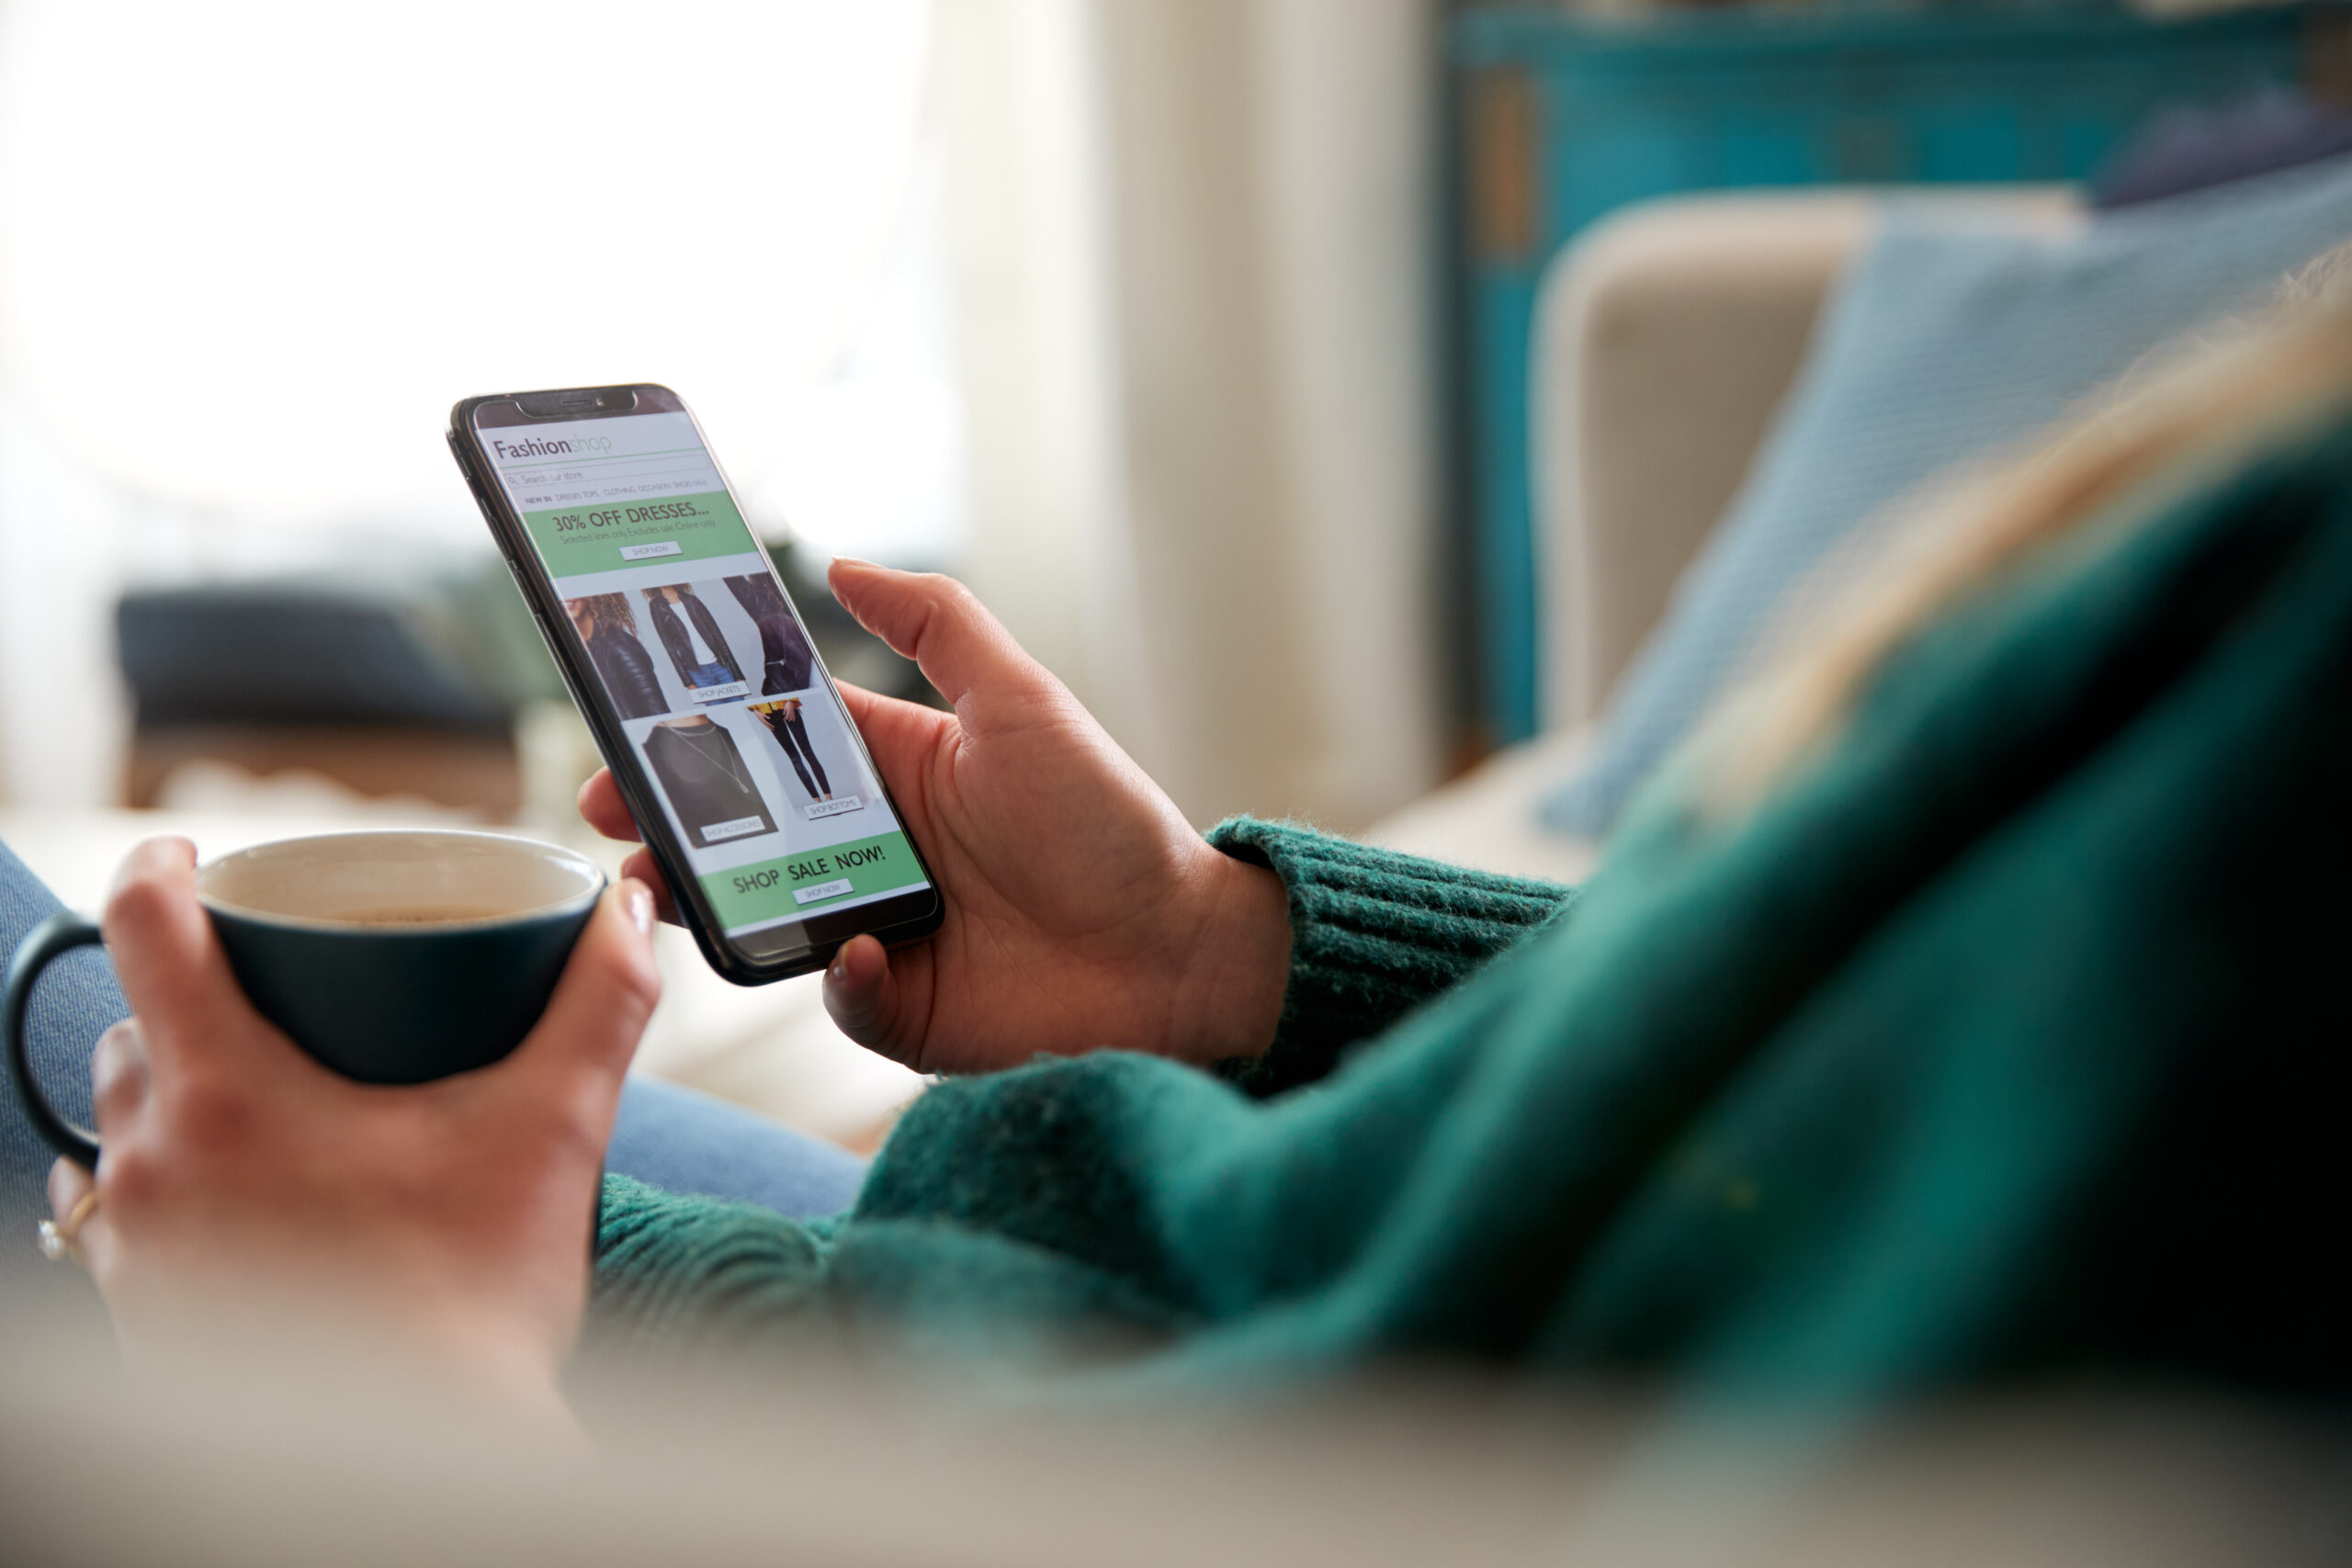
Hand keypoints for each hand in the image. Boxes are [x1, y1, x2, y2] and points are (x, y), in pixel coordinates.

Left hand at [46, 838, 659, 1422]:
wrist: (427, 1462)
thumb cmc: (472, 1308)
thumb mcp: (549, 1133)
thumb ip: (597, 1008)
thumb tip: (629, 914)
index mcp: (227, 1098)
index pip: (146, 931)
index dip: (163, 866)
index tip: (191, 852)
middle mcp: (154, 1169)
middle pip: (133, 1032)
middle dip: (191, 1001)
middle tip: (270, 996)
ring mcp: (138, 1255)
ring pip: (121, 1134)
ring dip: (175, 1102)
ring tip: (259, 1103)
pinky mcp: (143, 1323)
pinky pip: (120, 1227)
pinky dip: (167, 1195)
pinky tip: (236, 1209)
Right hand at [580, 560, 1289, 1075]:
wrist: (1178, 952)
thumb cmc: (1108, 822)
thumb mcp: (1023, 701)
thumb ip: (940, 625)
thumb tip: (847, 564)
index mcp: (897, 772)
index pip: (777, 742)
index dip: (702, 730)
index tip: (632, 719)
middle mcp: (877, 851)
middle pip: (748, 832)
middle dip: (672, 817)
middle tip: (610, 804)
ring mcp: (882, 931)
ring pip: (767, 917)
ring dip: (713, 902)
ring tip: (664, 884)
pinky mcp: (904, 1008)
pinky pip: (841, 997)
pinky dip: (841, 982)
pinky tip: (862, 955)